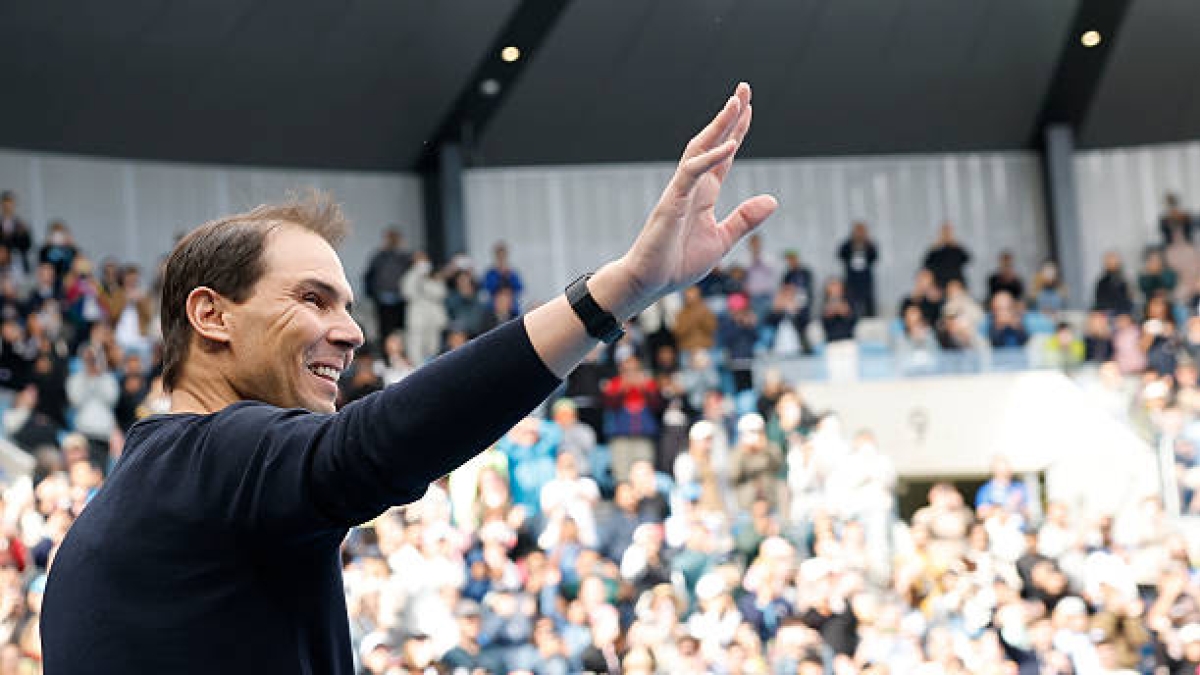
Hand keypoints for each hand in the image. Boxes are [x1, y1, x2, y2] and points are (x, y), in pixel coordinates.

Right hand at [614, 83, 776, 312]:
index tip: (749, 109)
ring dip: (718, 125)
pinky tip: (729, 146)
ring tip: (736, 103)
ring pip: (699, 149)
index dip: (737, 131)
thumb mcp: (721, 240)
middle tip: (744, 88)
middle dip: (728, 115)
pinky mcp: (671, 202)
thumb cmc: (677, 263)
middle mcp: (691, 186)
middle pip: (711, 141)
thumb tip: (772, 200)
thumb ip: (744, 220)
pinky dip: (710, 158)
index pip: (723, 155)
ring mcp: (680, 191)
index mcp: (703, 194)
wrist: (648, 283)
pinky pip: (691, 173)